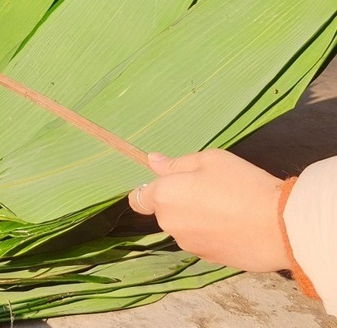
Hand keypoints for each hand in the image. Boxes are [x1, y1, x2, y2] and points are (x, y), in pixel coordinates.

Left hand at [128, 149, 290, 271]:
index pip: (139, 198)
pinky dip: (212, 234)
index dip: (150, 190)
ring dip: (196, 219)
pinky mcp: (208, 259)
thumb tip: (153, 161)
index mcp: (165, 196)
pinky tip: (235, 226)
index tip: (168, 184)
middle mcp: (170, 223)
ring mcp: (189, 245)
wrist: (280, 226)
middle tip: (211, 189)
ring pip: (185, 227)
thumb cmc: (242, 185)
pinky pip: (203, 241)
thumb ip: (177, 163)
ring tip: (228, 207)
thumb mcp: (210, 160)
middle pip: (165, 212)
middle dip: (179, 201)